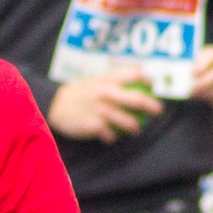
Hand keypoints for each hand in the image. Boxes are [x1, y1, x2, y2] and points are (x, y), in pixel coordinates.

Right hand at [46, 69, 163, 142]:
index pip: (135, 75)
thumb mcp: (96, 80)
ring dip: (135, 128)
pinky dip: (112, 137)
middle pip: (137, 100)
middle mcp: (106, 93)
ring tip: (136, 131)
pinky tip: (111, 138)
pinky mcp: (94, 126)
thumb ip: (114, 79)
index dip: (148, 81)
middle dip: (152, 107)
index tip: (153, 87)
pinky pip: (110, 135)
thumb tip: (139, 74)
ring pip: (128, 121)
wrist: (54, 105)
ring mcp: (100, 110)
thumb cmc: (80, 93)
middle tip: (157, 111)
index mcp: (107, 80)